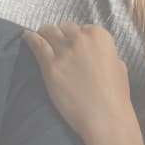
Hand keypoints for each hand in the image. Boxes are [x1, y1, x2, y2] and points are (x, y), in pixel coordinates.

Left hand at [22, 23, 132, 139]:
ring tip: (39, 36)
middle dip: (61, 34)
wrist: (104, 116)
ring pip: (48, 31)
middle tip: (56, 42)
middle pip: (64, 28)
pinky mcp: (50, 65)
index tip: (73, 43)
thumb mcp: (118, 66)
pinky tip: (26, 37)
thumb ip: (104, 54)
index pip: (83, 28)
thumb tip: (96, 53)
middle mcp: (81, 38)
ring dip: (44, 33)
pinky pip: (36, 43)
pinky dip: (30, 38)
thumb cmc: (115, 96)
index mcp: (100, 36)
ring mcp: (64, 51)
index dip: (77, 36)